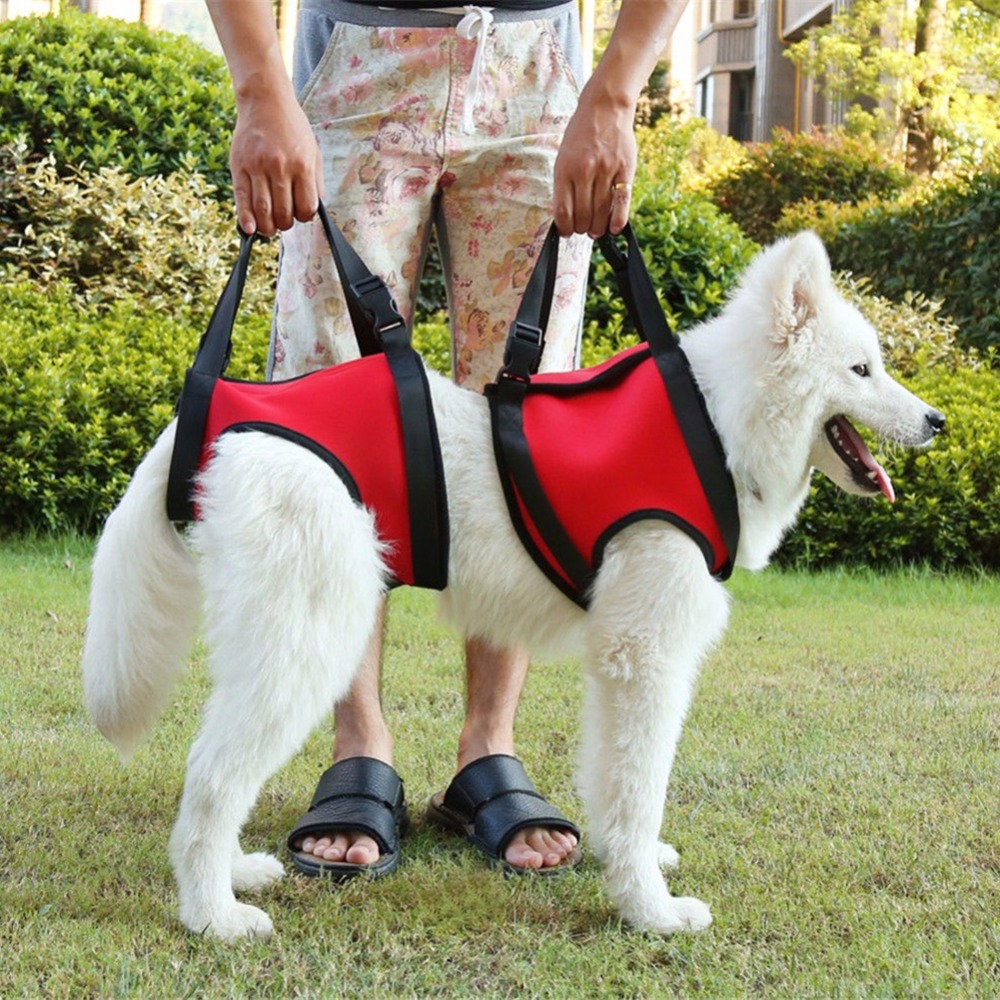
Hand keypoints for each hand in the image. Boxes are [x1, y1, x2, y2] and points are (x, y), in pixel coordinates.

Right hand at [229, 83, 323, 236]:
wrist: (265, 101)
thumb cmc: (292, 128)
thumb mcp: (313, 151)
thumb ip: (315, 181)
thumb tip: (312, 210)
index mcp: (302, 165)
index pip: (306, 207)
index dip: (304, 217)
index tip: (300, 213)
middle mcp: (280, 167)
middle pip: (284, 213)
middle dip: (286, 224)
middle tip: (284, 220)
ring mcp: (258, 167)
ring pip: (263, 210)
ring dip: (268, 227)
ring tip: (269, 228)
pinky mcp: (239, 165)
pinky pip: (242, 198)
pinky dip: (246, 218)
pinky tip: (250, 229)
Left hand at [552, 88, 635, 238]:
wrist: (605, 107)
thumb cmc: (581, 135)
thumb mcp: (564, 156)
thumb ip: (564, 184)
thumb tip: (567, 215)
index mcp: (565, 169)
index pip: (563, 211)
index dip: (565, 228)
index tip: (567, 232)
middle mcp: (585, 171)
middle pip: (583, 215)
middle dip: (582, 229)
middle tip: (583, 230)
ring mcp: (606, 170)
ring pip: (601, 212)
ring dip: (598, 228)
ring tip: (596, 231)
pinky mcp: (625, 169)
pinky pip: (622, 201)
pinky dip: (618, 219)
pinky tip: (615, 228)